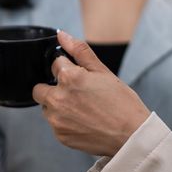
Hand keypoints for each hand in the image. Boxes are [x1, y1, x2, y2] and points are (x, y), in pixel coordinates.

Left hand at [32, 31, 149, 155]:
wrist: (132, 136)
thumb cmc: (122, 103)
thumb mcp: (103, 72)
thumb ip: (79, 51)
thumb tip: (61, 35)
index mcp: (69, 79)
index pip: (55, 64)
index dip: (67, 68)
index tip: (80, 77)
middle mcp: (58, 99)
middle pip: (40, 88)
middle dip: (53, 87)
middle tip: (76, 93)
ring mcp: (57, 120)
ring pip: (46, 107)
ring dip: (57, 105)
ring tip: (82, 109)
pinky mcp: (60, 136)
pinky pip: (55, 124)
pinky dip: (65, 121)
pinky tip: (83, 121)